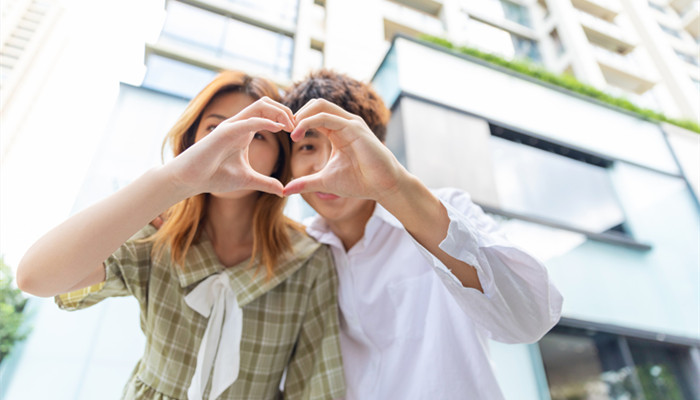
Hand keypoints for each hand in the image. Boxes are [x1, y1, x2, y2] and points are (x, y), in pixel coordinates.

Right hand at [169, 98, 294, 196]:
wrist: (190, 179)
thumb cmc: (214, 176)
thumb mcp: (247, 180)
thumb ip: (265, 183)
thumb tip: (282, 190)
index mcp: (245, 132)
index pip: (269, 115)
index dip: (286, 120)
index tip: (298, 133)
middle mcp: (240, 124)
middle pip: (267, 104)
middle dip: (286, 111)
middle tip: (298, 127)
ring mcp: (232, 125)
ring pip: (260, 106)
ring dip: (279, 113)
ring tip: (291, 127)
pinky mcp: (225, 132)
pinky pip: (248, 121)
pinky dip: (265, 122)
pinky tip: (278, 128)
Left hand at [283, 99, 406, 201]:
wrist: (383, 187)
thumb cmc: (359, 182)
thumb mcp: (325, 181)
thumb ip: (305, 183)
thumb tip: (285, 190)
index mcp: (337, 131)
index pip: (313, 115)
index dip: (296, 121)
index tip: (282, 134)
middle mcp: (344, 123)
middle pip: (315, 104)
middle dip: (296, 113)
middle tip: (283, 129)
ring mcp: (350, 123)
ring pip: (319, 105)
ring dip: (300, 115)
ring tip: (290, 131)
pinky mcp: (354, 128)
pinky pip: (326, 117)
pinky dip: (308, 122)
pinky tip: (297, 135)